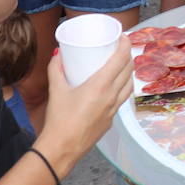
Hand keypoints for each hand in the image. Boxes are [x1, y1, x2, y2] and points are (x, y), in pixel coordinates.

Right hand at [35, 36, 134, 171]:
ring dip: (128, 72)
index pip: (121, 59)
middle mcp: (112, 96)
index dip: (126, 44)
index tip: (123, 36)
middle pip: (129, 70)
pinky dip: (122, 87)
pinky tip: (114, 86)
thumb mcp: (56, 89)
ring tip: (120, 65)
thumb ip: (56, 69)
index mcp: (101, 86)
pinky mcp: (111, 120)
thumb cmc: (59, 119)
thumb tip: (59, 54)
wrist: (62, 149)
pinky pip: (122, 99)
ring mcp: (113, 109)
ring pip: (129, 85)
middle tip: (120, 47)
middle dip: (128, 55)